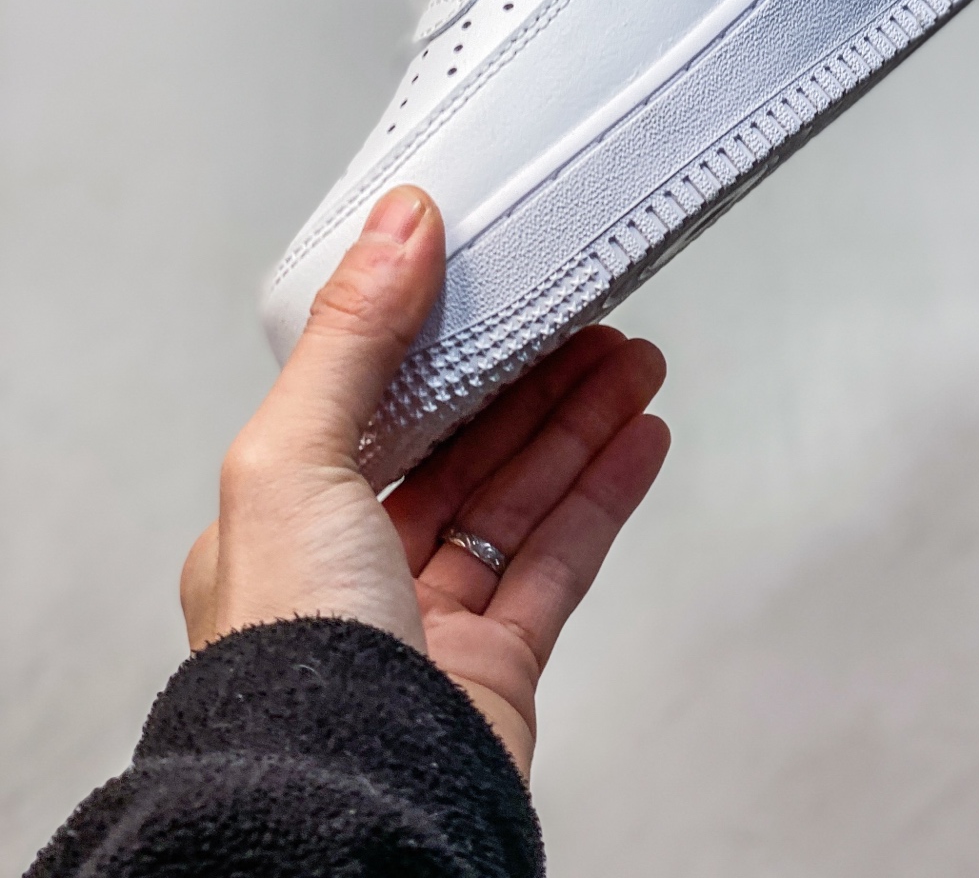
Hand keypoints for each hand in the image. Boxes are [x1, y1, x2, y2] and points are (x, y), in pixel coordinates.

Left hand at [180, 189, 669, 777]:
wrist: (345, 807)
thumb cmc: (289, 658)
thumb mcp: (291, 460)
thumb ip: (353, 339)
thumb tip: (396, 228)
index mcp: (283, 522)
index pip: (377, 405)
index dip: (445, 342)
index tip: (503, 289)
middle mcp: (350, 571)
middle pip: (463, 447)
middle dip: (535, 379)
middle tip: (596, 321)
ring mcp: (427, 624)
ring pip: (518, 498)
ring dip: (581, 425)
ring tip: (638, 364)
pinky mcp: (495, 668)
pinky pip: (560, 562)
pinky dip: (604, 497)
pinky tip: (640, 445)